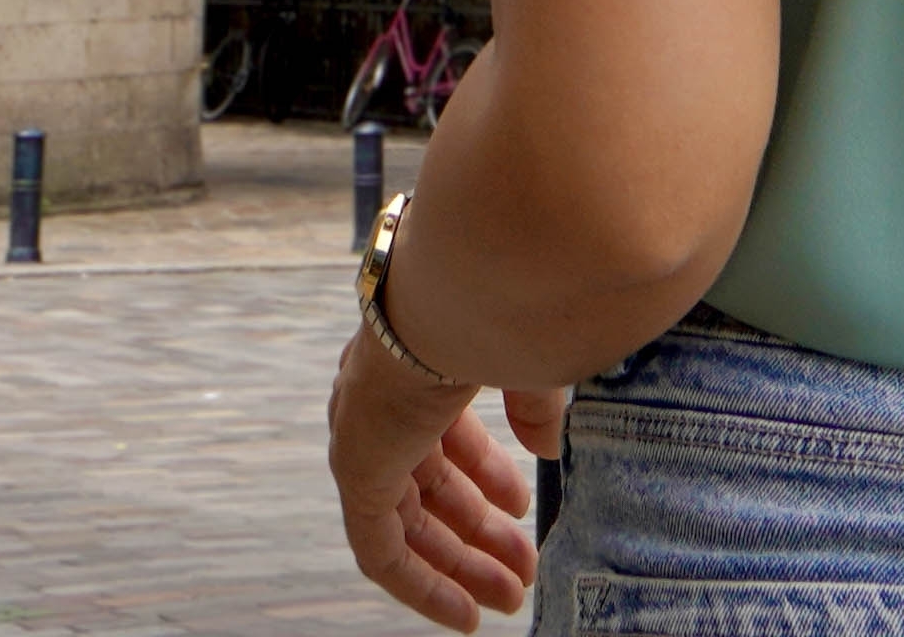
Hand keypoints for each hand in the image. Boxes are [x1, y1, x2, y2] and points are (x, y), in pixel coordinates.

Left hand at [326, 319, 551, 627]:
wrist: (455, 298)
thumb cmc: (498, 311)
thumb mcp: (529, 362)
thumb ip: (535, 407)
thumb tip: (546, 449)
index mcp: (420, 368)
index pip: (447, 437)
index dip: (487, 477)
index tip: (521, 509)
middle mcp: (384, 405)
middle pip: (430, 488)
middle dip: (480, 532)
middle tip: (523, 567)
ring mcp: (366, 439)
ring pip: (410, 525)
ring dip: (461, 565)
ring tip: (510, 596)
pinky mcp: (357, 474)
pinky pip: (381, 551)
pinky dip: (420, 586)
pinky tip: (463, 614)